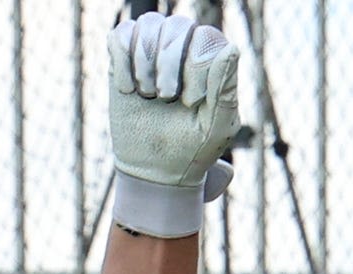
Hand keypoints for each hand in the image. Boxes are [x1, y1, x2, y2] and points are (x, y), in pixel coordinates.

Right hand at [108, 9, 238, 234]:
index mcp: (213, 59)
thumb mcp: (216, 127)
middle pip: (177, 25)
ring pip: (148, 23)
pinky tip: (128, 89)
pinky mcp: (125, 56)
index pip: (205, 37)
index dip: (195, 67)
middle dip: (168, 63)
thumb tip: (232, 48)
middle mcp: (185, 46)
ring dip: (145, 62)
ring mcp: (154, 48)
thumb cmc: (192, 149)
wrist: (154, 170)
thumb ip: (225, 90)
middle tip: (164, 98)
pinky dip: (122, 61)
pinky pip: (120, 34)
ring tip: (147, 94)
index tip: (190, 101)